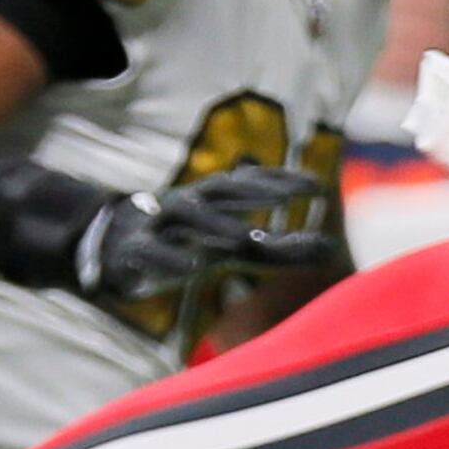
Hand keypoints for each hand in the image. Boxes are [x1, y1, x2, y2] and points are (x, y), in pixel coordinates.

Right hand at [81, 164, 343, 341]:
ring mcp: (161, 226)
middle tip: (291, 195)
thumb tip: (332, 249)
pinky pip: (152, 252)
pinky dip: (171, 258)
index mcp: (213, 199)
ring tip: (246, 236)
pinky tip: (190, 268)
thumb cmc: (188, 244)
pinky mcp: (136, 252)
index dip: (283, 180)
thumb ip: (280, 250)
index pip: (252, 182)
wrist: (115, 249)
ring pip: (190, 218)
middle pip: (225, 191)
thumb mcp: (235, 247)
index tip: (318, 185)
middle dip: (258, 191)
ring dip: (218, 224)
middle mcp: (190, 204)